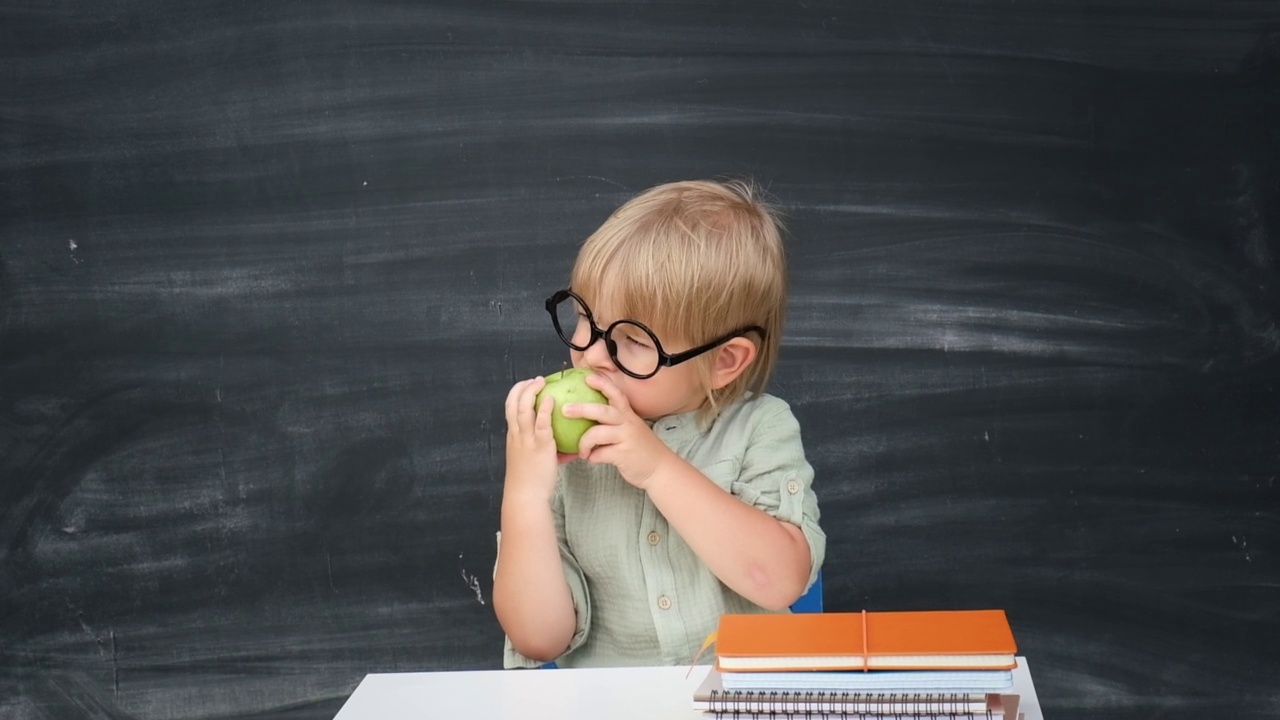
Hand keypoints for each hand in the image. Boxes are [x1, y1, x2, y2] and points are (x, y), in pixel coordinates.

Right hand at [503, 377, 563, 500]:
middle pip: (512, 403)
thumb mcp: (533, 461)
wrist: (525, 496)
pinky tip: (552, 399)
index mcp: (513, 437)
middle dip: (521, 387)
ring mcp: (526, 439)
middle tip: (534, 380)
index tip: (526, 386)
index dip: (516, 394)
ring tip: (541, 382)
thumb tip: (568, 448)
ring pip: (523, 408)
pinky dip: (545, 408)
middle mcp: (516, 435)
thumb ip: (547, 451)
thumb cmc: (531, 482)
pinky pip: (541, 422)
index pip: (509, 409)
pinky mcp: (540, 445)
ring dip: (531, 391)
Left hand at [560, 374, 675, 488]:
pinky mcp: (623, 454)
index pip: (616, 394)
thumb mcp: (630, 428)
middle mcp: (627, 423)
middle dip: (582, 408)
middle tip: (565, 409)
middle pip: (603, 411)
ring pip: (598, 433)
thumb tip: (587, 416)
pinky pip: (600, 454)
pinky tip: (592, 459)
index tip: (587, 377)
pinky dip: (593, 458)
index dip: (602, 384)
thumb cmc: (640, 447)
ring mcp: (626, 438)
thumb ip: (613, 421)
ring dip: (584, 442)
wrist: (660, 468)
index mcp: (627, 414)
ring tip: (581, 451)